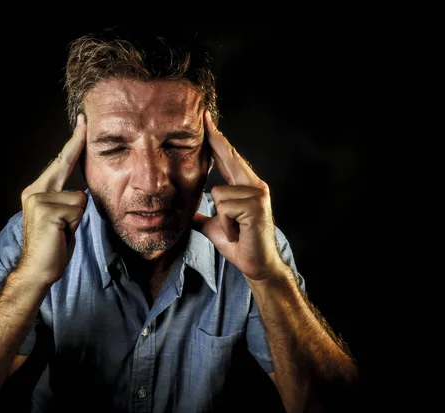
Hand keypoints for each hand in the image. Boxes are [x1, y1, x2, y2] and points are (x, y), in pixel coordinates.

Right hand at [18, 114, 87, 284]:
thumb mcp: (62, 217)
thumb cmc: (54, 246)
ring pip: (79, 198)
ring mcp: (38, 199)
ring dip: (77, 218)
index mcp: (37, 191)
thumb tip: (82, 192)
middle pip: (67, 169)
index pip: (60, 162)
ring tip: (63, 231)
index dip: (73, 142)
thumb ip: (68, 200)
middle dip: (75, 154)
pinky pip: (78, 209)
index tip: (82, 121)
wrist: (38, 270)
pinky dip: (75, 224)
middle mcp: (34, 190)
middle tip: (81, 129)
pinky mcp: (46, 210)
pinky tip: (61, 234)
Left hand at [193, 111, 284, 282]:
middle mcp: (254, 185)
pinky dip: (225, 224)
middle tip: (203, 115)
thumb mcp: (216, 227)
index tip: (206, 121)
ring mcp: (257, 194)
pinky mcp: (256, 206)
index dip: (217, 140)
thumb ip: (204, 216)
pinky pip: (224, 206)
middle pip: (229, 157)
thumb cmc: (239, 245)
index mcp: (245, 187)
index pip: (228, 158)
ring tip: (233, 229)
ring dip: (220, 218)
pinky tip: (237, 232)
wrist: (256, 265)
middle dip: (215, 139)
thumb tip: (187, 214)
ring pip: (217, 193)